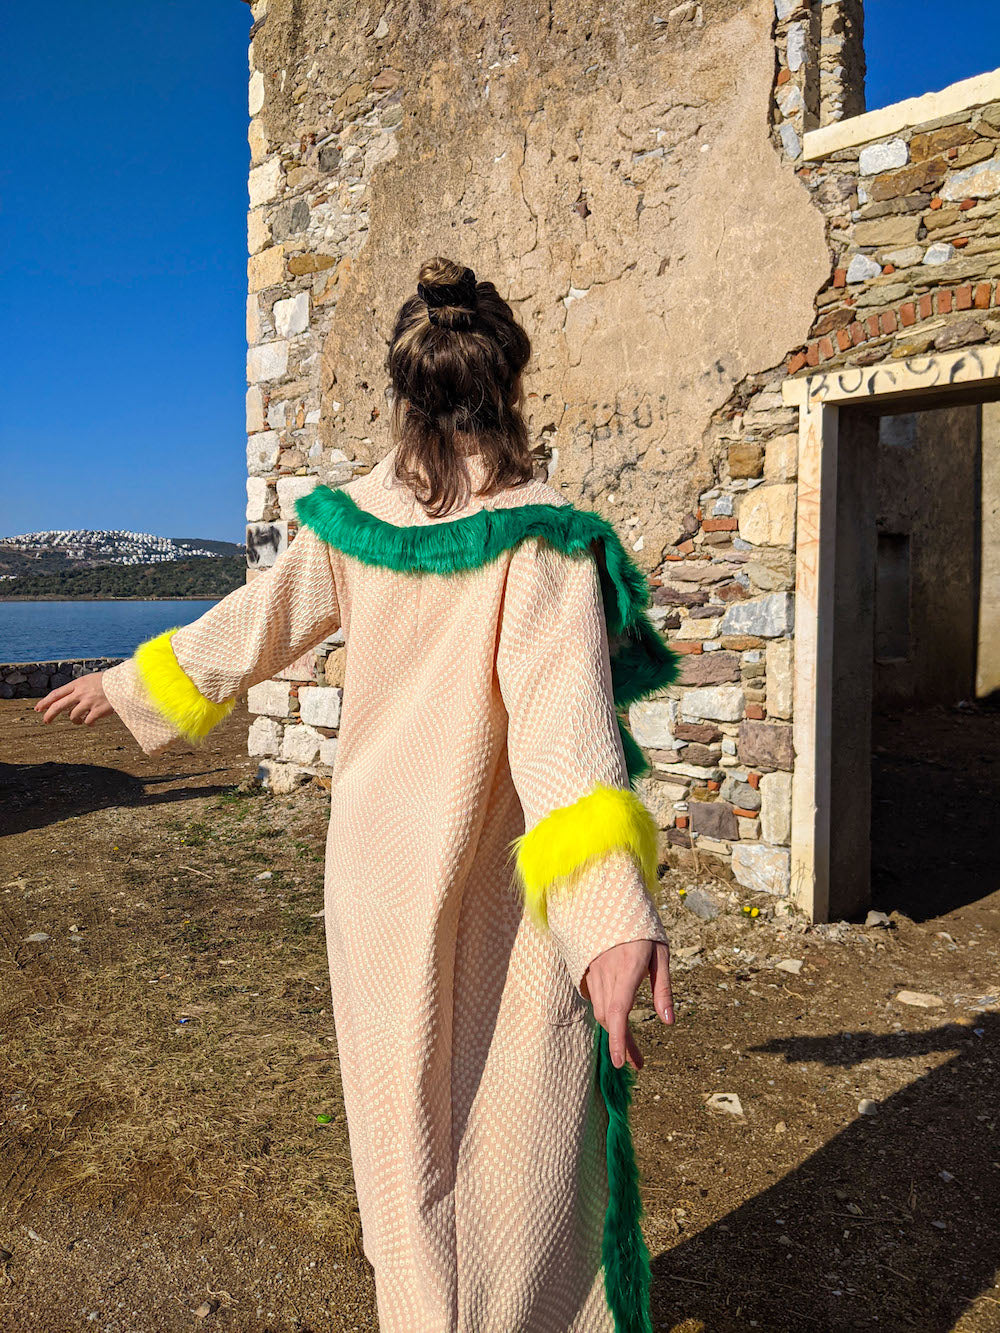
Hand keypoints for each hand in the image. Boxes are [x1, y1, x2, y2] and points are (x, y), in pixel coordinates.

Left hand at [34, 672, 112, 726]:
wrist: (125, 683)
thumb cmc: (108, 682)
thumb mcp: (90, 680)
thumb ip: (78, 689)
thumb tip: (66, 701)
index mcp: (78, 684)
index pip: (56, 693)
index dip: (45, 701)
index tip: (38, 708)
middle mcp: (81, 693)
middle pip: (59, 705)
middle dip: (49, 714)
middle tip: (46, 721)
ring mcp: (89, 702)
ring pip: (73, 716)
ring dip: (75, 720)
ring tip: (80, 720)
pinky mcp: (98, 711)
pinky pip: (87, 722)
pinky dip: (89, 723)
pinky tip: (93, 722)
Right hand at [582, 939, 673, 1071]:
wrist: (607, 901)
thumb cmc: (641, 927)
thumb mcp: (660, 953)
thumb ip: (663, 988)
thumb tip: (669, 1021)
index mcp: (628, 967)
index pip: (619, 1010)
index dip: (620, 1038)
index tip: (622, 1062)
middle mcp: (607, 972)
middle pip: (609, 1018)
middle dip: (622, 1044)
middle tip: (637, 1062)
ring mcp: (593, 972)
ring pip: (600, 1011)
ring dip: (614, 1032)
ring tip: (630, 1048)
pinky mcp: (587, 971)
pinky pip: (594, 1000)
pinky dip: (606, 1015)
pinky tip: (616, 1020)